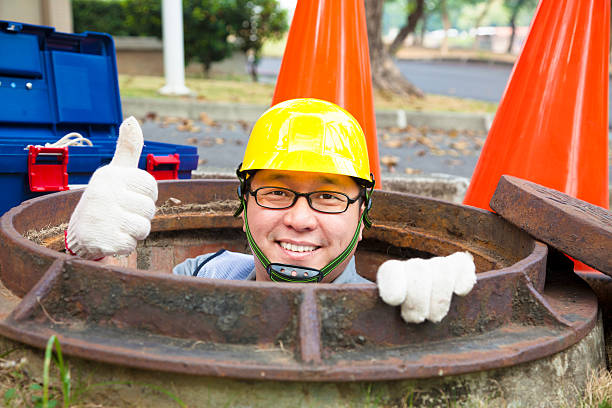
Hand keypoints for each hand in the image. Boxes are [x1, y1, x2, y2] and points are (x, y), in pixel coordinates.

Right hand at [66, 117, 157, 259]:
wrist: (79, 232)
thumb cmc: (106, 197)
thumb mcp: (116, 171)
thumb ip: (127, 148)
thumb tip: (131, 120)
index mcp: (111, 175)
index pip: (151, 187)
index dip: (145, 196)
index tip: (128, 195)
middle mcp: (105, 193)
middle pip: (149, 209)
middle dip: (140, 215)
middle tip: (121, 213)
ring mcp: (102, 217)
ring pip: (143, 228)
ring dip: (134, 231)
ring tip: (116, 225)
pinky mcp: (102, 240)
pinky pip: (131, 244)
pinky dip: (124, 244)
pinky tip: (110, 237)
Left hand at [376, 252, 475, 323]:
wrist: (415, 305)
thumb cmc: (396, 322)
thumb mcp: (382, 321)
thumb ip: (377, 320)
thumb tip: (361, 334)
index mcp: (389, 275)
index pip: (390, 271)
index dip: (393, 284)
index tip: (395, 301)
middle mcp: (412, 267)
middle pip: (418, 270)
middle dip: (418, 299)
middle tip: (416, 320)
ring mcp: (435, 266)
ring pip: (442, 269)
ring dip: (439, 297)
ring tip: (434, 317)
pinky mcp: (457, 268)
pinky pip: (462, 265)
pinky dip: (463, 278)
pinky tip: (460, 293)